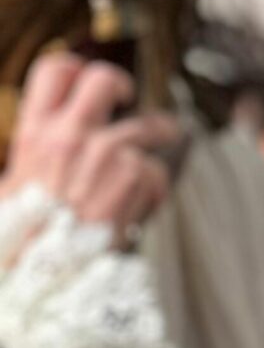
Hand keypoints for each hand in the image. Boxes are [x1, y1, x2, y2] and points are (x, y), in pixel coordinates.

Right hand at [0, 50, 186, 246]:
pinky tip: (143, 204)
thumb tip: (44, 147)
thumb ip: (31, 160)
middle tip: (131, 100)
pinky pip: (157, 171)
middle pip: (105, 79)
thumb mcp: (9, 190)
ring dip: (161, 135)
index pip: (54, 70)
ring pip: (149, 124)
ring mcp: (105, 153)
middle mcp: (70, 136)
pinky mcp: (133, 177)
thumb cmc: (23, 239)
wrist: (41, 278)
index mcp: (34, 135)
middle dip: (123, 86)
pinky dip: (155, 188)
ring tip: (165, 141)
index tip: (86, 80)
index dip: (75, 68)